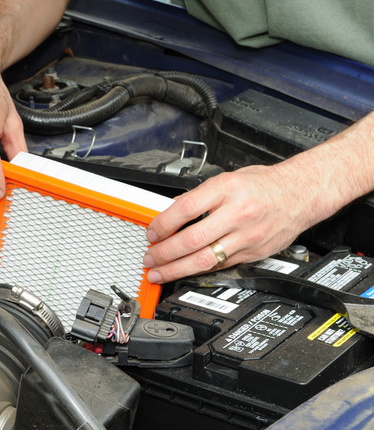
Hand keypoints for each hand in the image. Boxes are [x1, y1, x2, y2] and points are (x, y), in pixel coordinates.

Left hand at [142, 164, 313, 282]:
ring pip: (205, 259)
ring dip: (176, 269)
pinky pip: (220, 265)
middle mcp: (237, 213)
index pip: (185, 209)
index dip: (163, 224)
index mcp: (227, 189)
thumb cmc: (264, 185)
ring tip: (159, 272)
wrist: (301, 194)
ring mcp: (246, 236)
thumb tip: (170, 213)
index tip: (151, 232)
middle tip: (150, 257)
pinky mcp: (253, 253)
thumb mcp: (228, 179)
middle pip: (192, 239)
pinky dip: (198, 270)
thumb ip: (200, 196)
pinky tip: (184, 272)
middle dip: (165, 252)